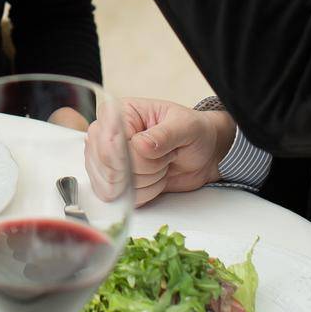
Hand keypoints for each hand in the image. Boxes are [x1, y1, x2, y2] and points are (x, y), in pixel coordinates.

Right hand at [84, 97, 235, 207]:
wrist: (203, 154)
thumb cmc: (192, 132)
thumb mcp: (186, 126)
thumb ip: (164, 134)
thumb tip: (140, 145)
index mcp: (121, 113)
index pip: (107, 139)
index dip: (125, 154)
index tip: (151, 153)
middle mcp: (109, 136)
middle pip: (111, 167)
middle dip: (145, 168)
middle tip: (166, 154)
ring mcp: (110, 161)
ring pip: (117, 186)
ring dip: (148, 181)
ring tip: (162, 164)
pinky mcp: (118, 183)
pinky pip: (123, 198)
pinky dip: (146, 193)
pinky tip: (157, 178)